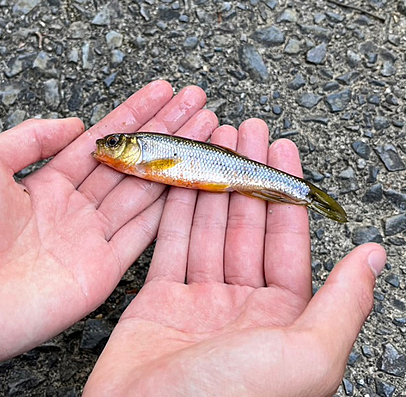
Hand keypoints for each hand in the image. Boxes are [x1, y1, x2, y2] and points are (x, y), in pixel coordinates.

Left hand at [0, 81, 220, 385]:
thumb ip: (31, 138)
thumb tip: (74, 123)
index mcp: (49, 184)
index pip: (103, 142)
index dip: (135, 116)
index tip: (163, 93)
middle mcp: (75, 210)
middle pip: (131, 164)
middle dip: (166, 133)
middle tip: (198, 105)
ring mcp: (90, 241)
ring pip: (144, 195)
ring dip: (176, 164)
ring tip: (207, 133)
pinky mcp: (101, 273)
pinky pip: (142, 238)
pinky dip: (169, 212)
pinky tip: (192, 183)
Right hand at [83, 119, 386, 396]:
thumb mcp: (306, 354)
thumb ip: (343, 303)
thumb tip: (373, 255)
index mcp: (283, 317)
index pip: (288, 237)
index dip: (284, 188)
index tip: (279, 148)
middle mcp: (242, 306)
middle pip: (245, 225)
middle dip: (245, 175)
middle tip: (243, 131)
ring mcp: (198, 301)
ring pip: (207, 229)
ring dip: (210, 185)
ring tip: (212, 143)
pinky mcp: (158, 300)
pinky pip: (169, 247)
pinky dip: (174, 213)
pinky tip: (180, 181)